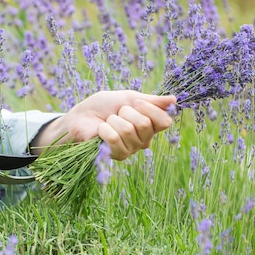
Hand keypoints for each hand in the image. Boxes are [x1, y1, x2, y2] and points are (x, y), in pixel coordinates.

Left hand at [31, 90, 175, 159]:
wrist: (79, 117)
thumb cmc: (101, 107)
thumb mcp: (128, 97)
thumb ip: (151, 101)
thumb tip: (174, 99)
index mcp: (149, 126)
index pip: (164, 121)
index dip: (149, 108)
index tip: (135, 102)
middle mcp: (143, 140)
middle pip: (145, 125)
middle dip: (126, 112)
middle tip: (116, 113)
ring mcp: (130, 150)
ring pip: (128, 130)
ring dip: (113, 120)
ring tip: (106, 121)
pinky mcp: (114, 156)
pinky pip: (115, 139)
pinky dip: (104, 129)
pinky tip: (100, 131)